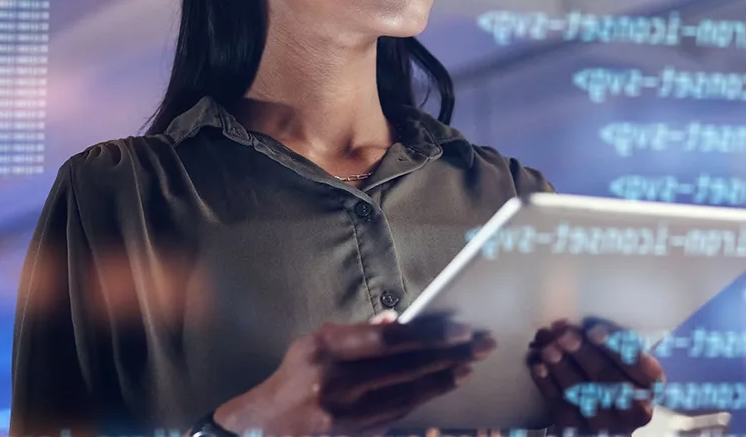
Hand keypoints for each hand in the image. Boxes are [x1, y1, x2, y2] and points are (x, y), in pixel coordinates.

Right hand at [214, 311, 497, 436]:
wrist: (265, 428)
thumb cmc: (294, 378)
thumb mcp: (314, 344)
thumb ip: (356, 333)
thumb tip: (397, 320)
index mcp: (326, 350)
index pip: (388, 340)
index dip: (428, 334)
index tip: (458, 328)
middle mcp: (337, 382)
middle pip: (406, 367)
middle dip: (448, 355)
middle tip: (481, 344)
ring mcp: (347, 414)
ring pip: (408, 394)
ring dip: (443, 380)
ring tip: (468, 366)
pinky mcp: (355, 435)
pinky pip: (398, 414)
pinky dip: (422, 399)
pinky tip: (442, 386)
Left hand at [525, 318, 664, 436]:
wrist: (601, 409)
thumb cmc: (612, 370)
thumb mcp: (621, 355)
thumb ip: (609, 339)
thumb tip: (578, 322)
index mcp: (651, 384)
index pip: (641, 367)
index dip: (616, 348)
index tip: (593, 332)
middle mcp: (635, 408)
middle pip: (609, 380)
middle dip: (584, 354)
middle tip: (565, 336)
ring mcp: (607, 423)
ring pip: (583, 394)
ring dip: (563, 368)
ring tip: (548, 347)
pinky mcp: (580, 429)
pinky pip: (562, 407)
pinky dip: (549, 385)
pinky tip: (539, 367)